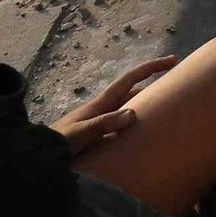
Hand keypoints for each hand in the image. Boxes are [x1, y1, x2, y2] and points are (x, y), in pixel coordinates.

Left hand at [54, 53, 178, 153]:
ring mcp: (101, 122)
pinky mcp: (99, 136)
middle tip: (176, 87)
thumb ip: (104, 123)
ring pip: (130, 108)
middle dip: (154, 86)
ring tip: (165, 111)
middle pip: (134, 92)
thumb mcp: (80, 133)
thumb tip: (133, 113)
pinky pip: (124, 126)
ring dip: (146, 105)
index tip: (172, 60)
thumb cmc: (58, 143)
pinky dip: (137, 124)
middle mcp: (103, 109)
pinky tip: (143, 134)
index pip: (130, 79)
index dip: (151, 67)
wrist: (39, 156)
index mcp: (101, 104)